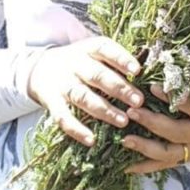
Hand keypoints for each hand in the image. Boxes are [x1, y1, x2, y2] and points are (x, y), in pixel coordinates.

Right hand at [27, 36, 143, 146]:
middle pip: (96, 75)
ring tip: (123, 121)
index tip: (137, 70)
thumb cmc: (81, 63)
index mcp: (88, 49)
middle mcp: (74, 64)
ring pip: (83, 97)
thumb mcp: (94, 53)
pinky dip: (77, 129)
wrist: (41, 68)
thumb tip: (149, 72)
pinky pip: (63, 117)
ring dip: (103, 110)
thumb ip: (116, 61)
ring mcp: (62, 83)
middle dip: (119, 88)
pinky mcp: (52, 102)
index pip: (105, 49)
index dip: (121, 59)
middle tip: (138, 101)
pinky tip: (92, 140)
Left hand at [122, 85, 189, 173]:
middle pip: (176, 132)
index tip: (153, 87)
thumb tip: (164, 64)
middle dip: (152, 123)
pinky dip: (146, 167)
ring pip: (168, 153)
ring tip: (125, 140)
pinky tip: (126, 166)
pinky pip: (165, 165)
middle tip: (132, 112)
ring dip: (145, 147)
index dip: (172, 98)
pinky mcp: (189, 160)